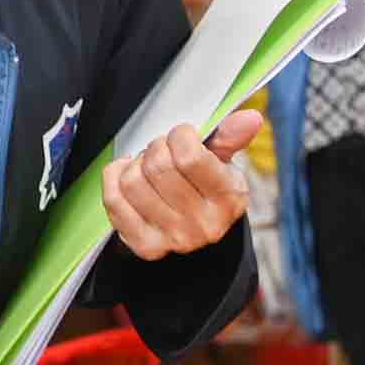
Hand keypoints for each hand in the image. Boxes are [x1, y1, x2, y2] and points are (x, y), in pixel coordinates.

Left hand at [105, 111, 263, 261]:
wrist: (194, 231)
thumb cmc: (206, 189)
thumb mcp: (223, 162)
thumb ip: (231, 137)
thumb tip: (251, 117)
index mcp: (228, 199)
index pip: (189, 156)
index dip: (179, 136)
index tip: (182, 137)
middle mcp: (203, 225)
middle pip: (158, 167)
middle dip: (156, 148)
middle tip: (162, 151)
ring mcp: (173, 239)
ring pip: (132, 181)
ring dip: (135, 164)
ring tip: (147, 167)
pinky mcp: (145, 246)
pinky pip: (113, 199)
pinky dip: (115, 179)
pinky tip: (128, 177)